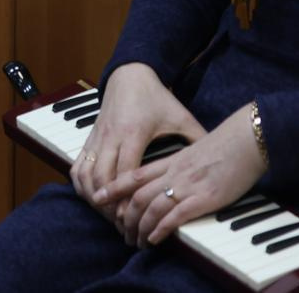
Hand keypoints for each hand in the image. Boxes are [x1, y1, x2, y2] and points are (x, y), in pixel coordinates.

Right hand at [71, 65, 206, 224]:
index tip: (134, 216)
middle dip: (110, 205)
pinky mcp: (90, 136)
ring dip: (93, 197)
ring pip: (86, 174)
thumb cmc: (156, 97)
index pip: (126, 173)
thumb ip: (197, 138)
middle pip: (103, 179)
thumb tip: (220, 160)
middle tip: (122, 223)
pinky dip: (81, 183)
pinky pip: (78, 164)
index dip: (128, 198)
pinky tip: (91, 196)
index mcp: (134, 133)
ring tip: (107, 214)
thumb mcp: (180, 116)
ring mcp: (98, 136)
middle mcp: (112, 136)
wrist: (130, 74)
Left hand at [112, 105, 269, 248]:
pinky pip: (175, 215)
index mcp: (171, 161)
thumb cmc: (225, 146)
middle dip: (125, 217)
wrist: (247, 139)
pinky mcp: (204, 198)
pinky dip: (161, 228)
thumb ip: (180, 164)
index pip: (134, 175)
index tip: (99, 198)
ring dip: (140, 228)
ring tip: (136, 242)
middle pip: (137, 195)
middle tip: (122, 233)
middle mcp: (174, 173)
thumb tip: (171, 179)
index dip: (114, 188)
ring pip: (151, 207)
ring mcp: (187, 185)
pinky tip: (154, 238)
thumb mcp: (195, 152)